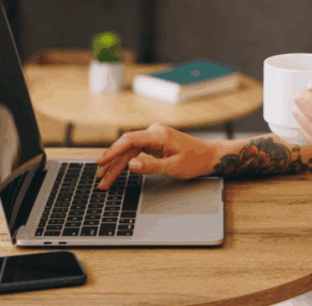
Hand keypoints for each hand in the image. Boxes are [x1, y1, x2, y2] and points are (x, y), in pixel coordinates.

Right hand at [93, 123, 217, 189]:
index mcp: (158, 135)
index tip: (101, 162)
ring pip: (130, 151)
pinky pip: (136, 151)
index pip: (129, 141)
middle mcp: (154, 132)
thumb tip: (130, 164)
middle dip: (112, 164)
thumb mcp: (173, 167)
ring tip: (105, 179)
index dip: (112, 151)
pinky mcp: (155, 143)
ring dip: (118, 164)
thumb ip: (151, 166)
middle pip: (127, 147)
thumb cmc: (195, 160)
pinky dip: (126, 161)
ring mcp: (154, 137)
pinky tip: (117, 169)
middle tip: (101, 179)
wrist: (210, 156)